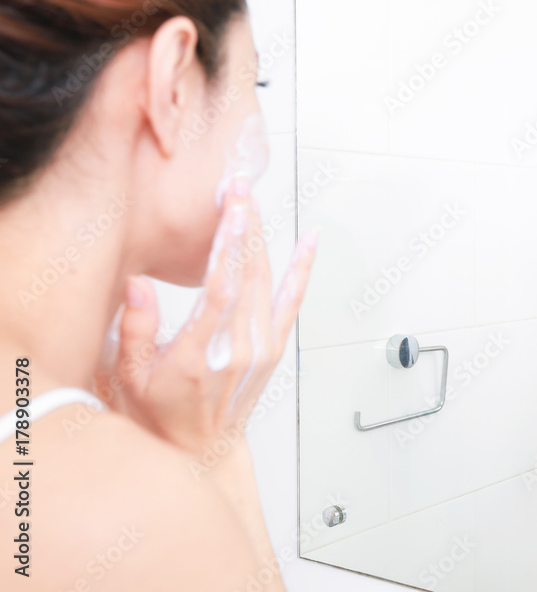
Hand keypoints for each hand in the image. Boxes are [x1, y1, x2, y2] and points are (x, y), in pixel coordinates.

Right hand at [93, 176, 318, 454]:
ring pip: (267, 281)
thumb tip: (139, 282)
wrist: (202, 449)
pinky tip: (310, 240)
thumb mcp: (128, 377)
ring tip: (252, 199)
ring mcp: (262, 347)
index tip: (230, 208)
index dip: (228, 245)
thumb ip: (133, 330)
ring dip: (262, 237)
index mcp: (198, 354)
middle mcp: (238, 349)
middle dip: (244, 225)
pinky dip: (302, 268)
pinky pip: (292, 300)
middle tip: (237, 185)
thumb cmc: (160, 412)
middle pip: (247, 275)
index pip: (220, 288)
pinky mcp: (275, 347)